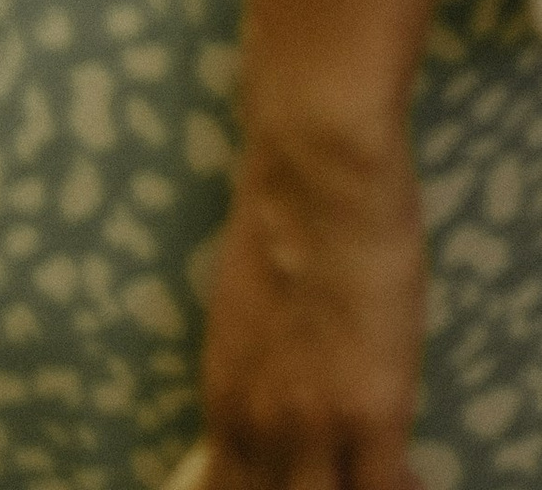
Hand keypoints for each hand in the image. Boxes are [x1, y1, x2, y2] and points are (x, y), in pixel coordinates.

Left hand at [200, 132, 425, 488]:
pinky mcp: (371, 419)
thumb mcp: (246, 314)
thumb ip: (257, 373)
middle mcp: (256, 422)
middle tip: (338, 468)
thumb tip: (278, 405)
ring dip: (351, 489)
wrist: (314, 170)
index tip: (290, 478)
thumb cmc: (281, 218)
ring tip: (375, 468)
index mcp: (222, 394)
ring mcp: (312, 426)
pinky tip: (407, 472)